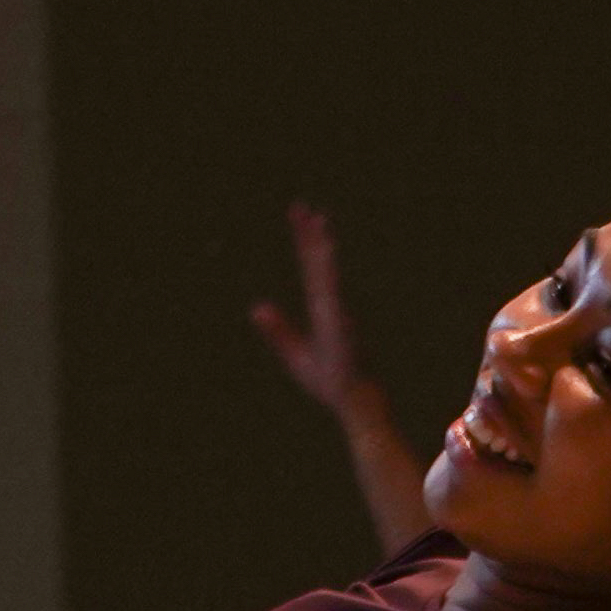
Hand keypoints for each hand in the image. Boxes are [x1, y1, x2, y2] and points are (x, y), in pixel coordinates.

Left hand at [248, 201, 387, 425]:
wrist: (354, 403)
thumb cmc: (330, 381)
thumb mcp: (295, 354)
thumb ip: (278, 331)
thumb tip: (256, 309)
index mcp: (321, 308)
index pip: (310, 268)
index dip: (304, 242)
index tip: (300, 216)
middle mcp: (331, 305)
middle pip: (317, 264)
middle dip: (308, 236)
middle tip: (300, 207)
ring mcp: (337, 313)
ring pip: (326, 274)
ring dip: (320, 249)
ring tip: (315, 222)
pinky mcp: (341, 324)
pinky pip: (332, 294)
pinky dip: (329, 275)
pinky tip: (325, 256)